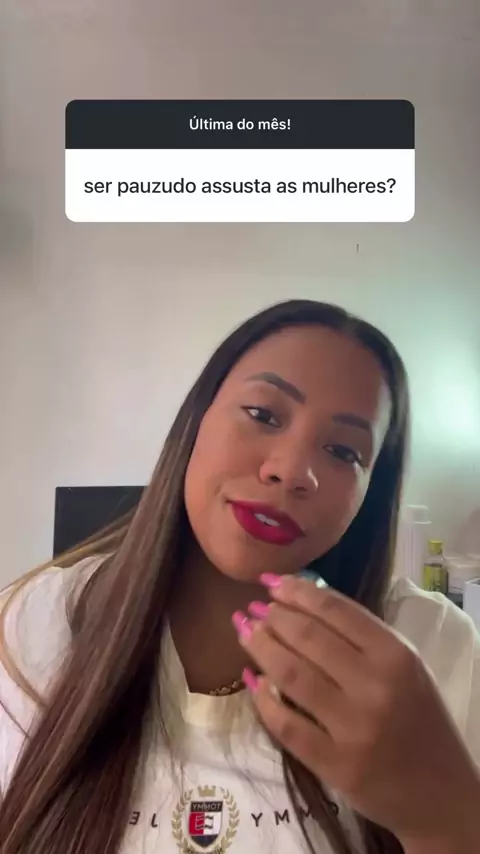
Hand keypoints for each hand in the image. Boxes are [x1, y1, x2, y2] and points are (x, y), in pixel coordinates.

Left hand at [233, 574, 479, 845]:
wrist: (438, 791)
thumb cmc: (418, 717)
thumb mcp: (405, 666)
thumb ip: (361, 635)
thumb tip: (303, 598)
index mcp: (395, 655)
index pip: (336, 610)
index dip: (297, 591)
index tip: (271, 583)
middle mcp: (374, 686)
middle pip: (308, 637)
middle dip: (273, 616)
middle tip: (254, 608)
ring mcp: (353, 727)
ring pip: (291, 674)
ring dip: (260, 647)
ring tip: (245, 631)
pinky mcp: (334, 764)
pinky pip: (286, 724)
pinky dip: (263, 699)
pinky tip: (252, 681)